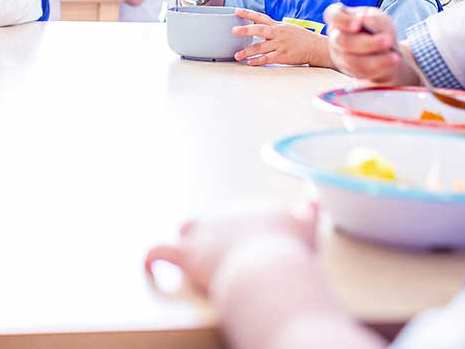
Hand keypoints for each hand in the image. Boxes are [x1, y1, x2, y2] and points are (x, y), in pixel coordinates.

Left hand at [145, 203, 317, 294]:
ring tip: (185, 255)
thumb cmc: (290, 252)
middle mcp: (223, 217)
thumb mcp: (306, 227)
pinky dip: (152, 259)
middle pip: (213, 221)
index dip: (242, 233)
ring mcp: (203, 236)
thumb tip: (314, 195)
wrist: (270, 269)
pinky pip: (158, 252)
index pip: (240, 216)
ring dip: (186, 242)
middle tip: (222, 258)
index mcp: (249, 211)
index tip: (248, 247)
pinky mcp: (186, 256)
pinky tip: (149, 266)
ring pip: (186, 229)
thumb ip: (311, 209)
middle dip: (214, 237)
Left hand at [232, 9, 328, 66]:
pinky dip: (258, 61)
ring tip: (237, 55)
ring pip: (260, 47)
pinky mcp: (283, 56)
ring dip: (247, 52)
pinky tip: (250, 63)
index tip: (236, 11)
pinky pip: (267, 58)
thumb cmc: (301, 37)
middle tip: (233, 30)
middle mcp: (278, 33)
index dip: (248, 13)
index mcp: (278, 25)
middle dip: (245, 30)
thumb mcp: (287, 28)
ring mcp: (280, 45)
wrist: (316, 47)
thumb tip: (258, 24)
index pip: (261, 17)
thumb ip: (273, 26)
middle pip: (259, 29)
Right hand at [324, 4, 403, 82]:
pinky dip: (378, 67)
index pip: (332, 15)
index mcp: (339, 17)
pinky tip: (392, 62)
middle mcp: (335, 36)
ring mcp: (339, 55)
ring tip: (395, 57)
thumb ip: (374, 19)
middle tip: (388, 41)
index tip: (358, 24)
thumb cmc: (378, 29)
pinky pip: (360, 72)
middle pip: (342, 41)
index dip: (343, 21)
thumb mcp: (380, 18)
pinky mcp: (348, 70)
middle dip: (366, 43)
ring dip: (376, 59)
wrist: (384, 49)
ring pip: (352, 60)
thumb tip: (363, 20)